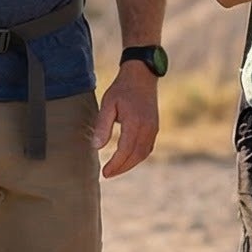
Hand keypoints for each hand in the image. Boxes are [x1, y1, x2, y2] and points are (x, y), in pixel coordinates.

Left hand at [92, 63, 158, 177]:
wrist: (142, 76)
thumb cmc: (122, 89)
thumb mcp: (108, 104)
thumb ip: (103, 125)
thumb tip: (96, 147)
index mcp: (135, 123)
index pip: (125, 150)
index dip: (115, 164)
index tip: (105, 172)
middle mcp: (148, 128)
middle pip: (136, 156)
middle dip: (122, 168)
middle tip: (108, 174)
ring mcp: (153, 128)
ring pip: (143, 153)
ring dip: (130, 164)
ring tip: (115, 169)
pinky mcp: (154, 127)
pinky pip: (147, 147)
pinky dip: (137, 157)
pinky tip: (127, 159)